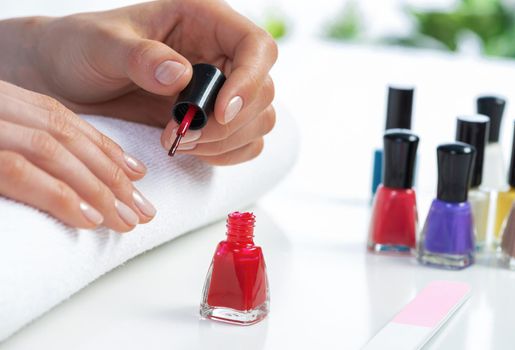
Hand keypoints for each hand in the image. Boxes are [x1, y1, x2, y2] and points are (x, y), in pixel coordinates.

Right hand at [0, 81, 155, 230]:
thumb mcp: (3, 134)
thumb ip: (25, 140)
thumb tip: (77, 174)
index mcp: (2, 100)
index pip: (58, 117)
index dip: (102, 147)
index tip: (137, 173)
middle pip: (62, 134)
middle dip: (109, 175)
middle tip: (141, 210)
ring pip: (50, 151)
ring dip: (95, 189)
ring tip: (125, 220)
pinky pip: (19, 170)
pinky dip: (60, 195)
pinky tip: (88, 218)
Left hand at [30, 0, 277, 164]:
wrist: (64, 79)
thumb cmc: (80, 48)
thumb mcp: (101, 44)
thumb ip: (140, 56)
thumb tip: (180, 75)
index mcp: (205, 22)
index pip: (257, 47)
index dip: (249, 81)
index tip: (219, 112)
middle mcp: (219, 55)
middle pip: (262, 91)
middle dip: (228, 123)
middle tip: (184, 135)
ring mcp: (218, 90)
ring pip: (258, 121)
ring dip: (226, 142)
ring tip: (180, 143)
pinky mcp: (212, 120)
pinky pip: (244, 143)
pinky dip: (226, 154)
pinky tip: (193, 150)